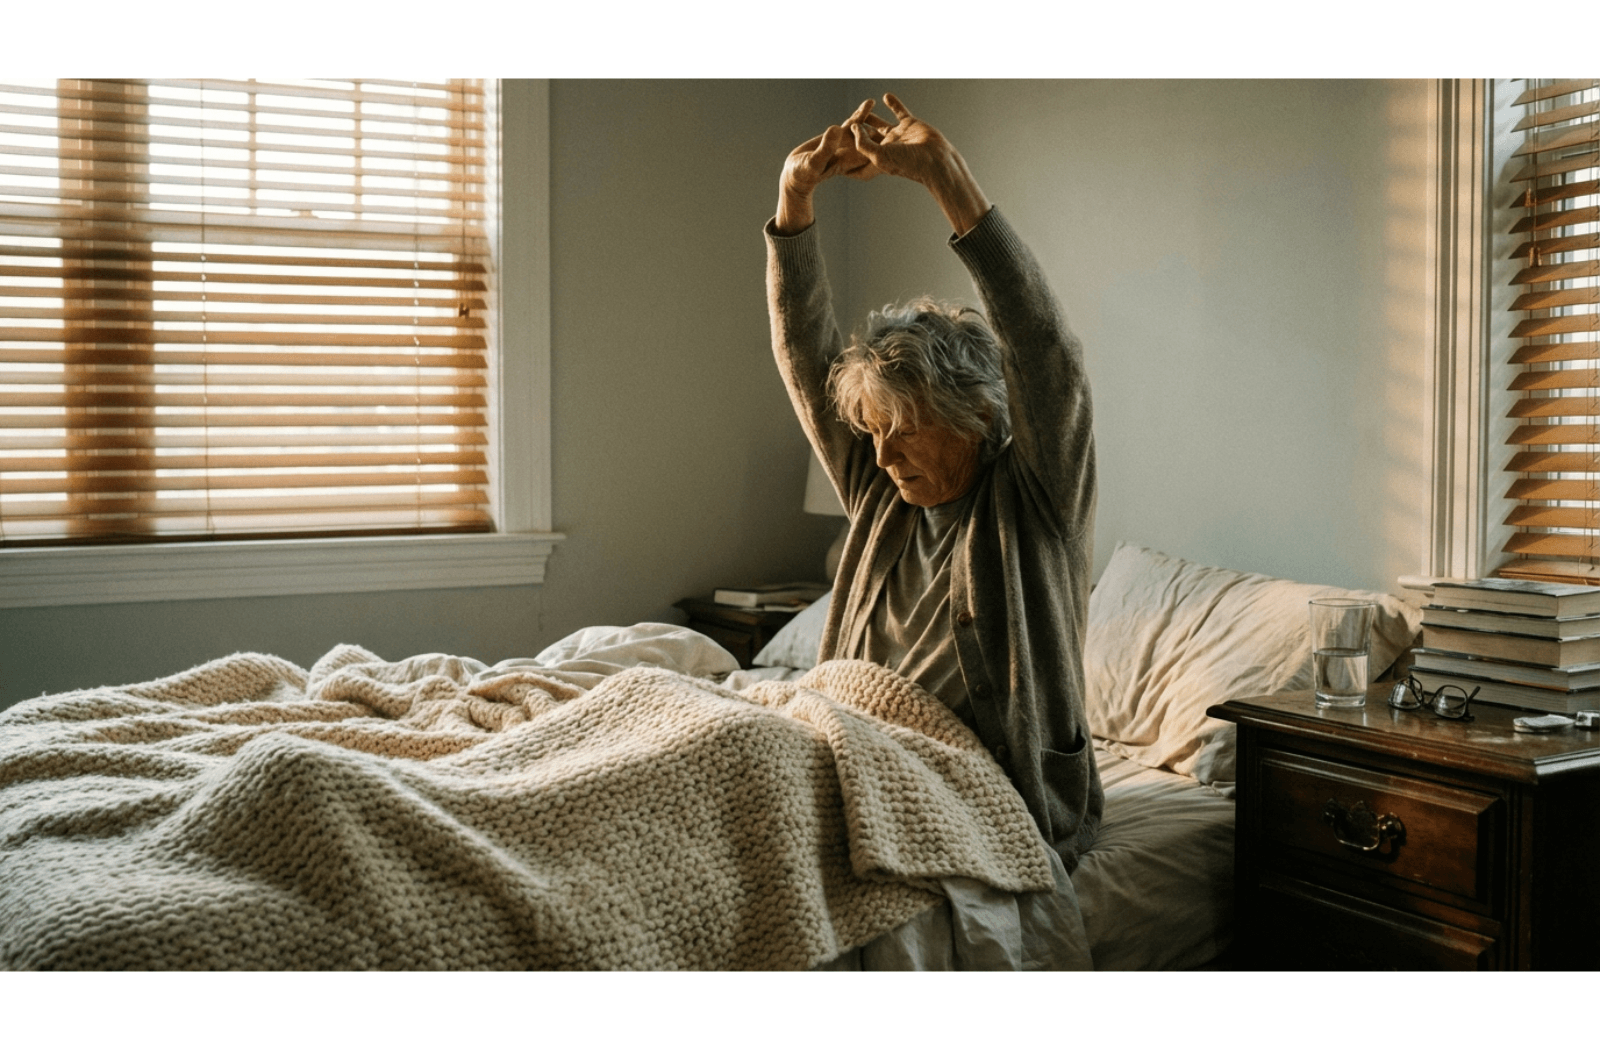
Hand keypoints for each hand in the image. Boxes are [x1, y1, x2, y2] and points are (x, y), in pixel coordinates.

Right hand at [774, 100, 881, 234]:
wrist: (796, 173)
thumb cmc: (803, 173)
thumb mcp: (813, 162)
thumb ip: (826, 147)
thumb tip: (836, 129)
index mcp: (848, 164)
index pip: (866, 155)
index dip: (876, 145)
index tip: (884, 137)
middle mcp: (851, 155)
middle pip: (868, 141)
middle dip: (876, 129)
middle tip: (884, 117)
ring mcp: (846, 145)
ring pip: (860, 130)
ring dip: (867, 117)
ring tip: (871, 102)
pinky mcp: (839, 137)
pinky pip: (851, 125)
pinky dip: (858, 115)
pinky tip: (868, 104)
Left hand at [848, 94, 991, 235]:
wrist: (935, 159)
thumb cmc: (908, 163)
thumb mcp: (879, 156)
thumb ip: (864, 143)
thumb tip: (853, 127)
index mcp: (877, 156)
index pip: (857, 150)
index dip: (846, 147)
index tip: (833, 142)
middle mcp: (886, 146)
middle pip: (866, 136)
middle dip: (856, 130)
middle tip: (844, 120)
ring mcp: (898, 135)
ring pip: (880, 123)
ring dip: (871, 115)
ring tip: (862, 107)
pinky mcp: (910, 124)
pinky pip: (899, 111)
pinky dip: (893, 103)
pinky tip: (885, 96)